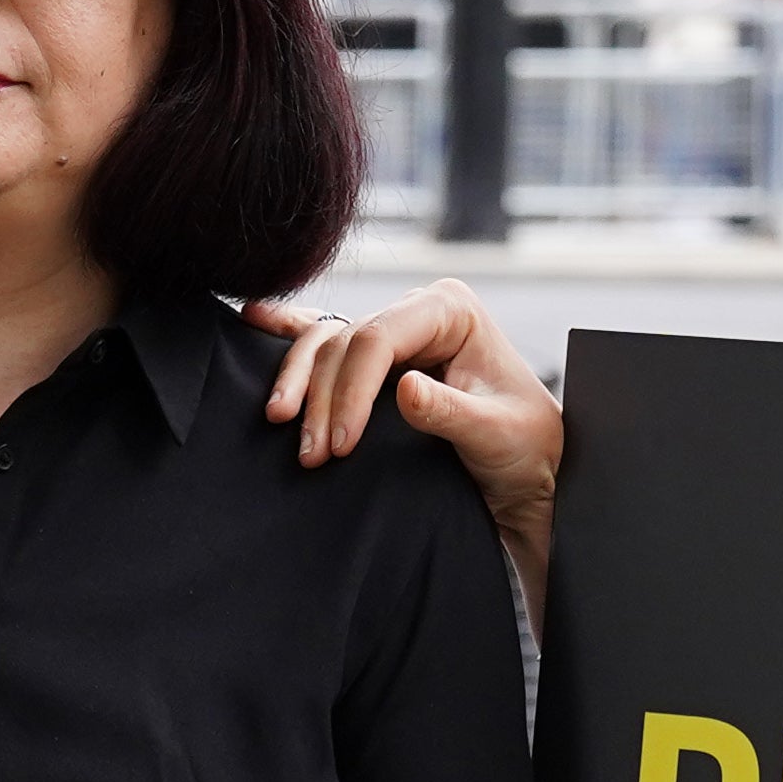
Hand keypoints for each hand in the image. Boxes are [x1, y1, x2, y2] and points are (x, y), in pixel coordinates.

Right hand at [250, 280, 562, 616]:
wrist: (529, 470)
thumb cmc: (525, 448)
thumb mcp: (496, 434)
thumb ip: (451, 411)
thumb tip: (404, 388)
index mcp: (450, 310)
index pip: (380, 338)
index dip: (351, 390)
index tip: (342, 445)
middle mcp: (417, 311)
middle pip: (345, 342)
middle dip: (322, 398)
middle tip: (312, 454)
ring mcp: (395, 332)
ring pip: (327, 344)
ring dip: (301, 386)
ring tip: (280, 425)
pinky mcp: (378, 360)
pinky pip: (325, 339)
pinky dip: (290, 336)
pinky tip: (253, 321)